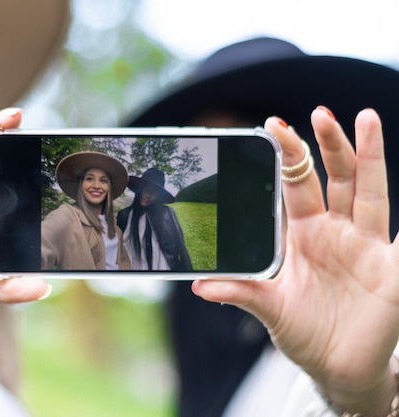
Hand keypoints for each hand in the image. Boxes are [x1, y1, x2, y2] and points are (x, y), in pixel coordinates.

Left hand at [193, 107, 398, 414]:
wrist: (336, 367)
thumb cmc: (302, 330)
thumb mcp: (268, 307)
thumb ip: (240, 291)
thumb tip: (198, 286)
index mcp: (304, 233)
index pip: (297, 184)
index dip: (289, 156)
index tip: (274, 126)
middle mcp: (337, 232)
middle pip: (336, 177)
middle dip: (330, 145)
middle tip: (321, 113)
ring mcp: (367, 246)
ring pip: (369, 192)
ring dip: (369, 157)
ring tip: (366, 118)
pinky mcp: (392, 271)